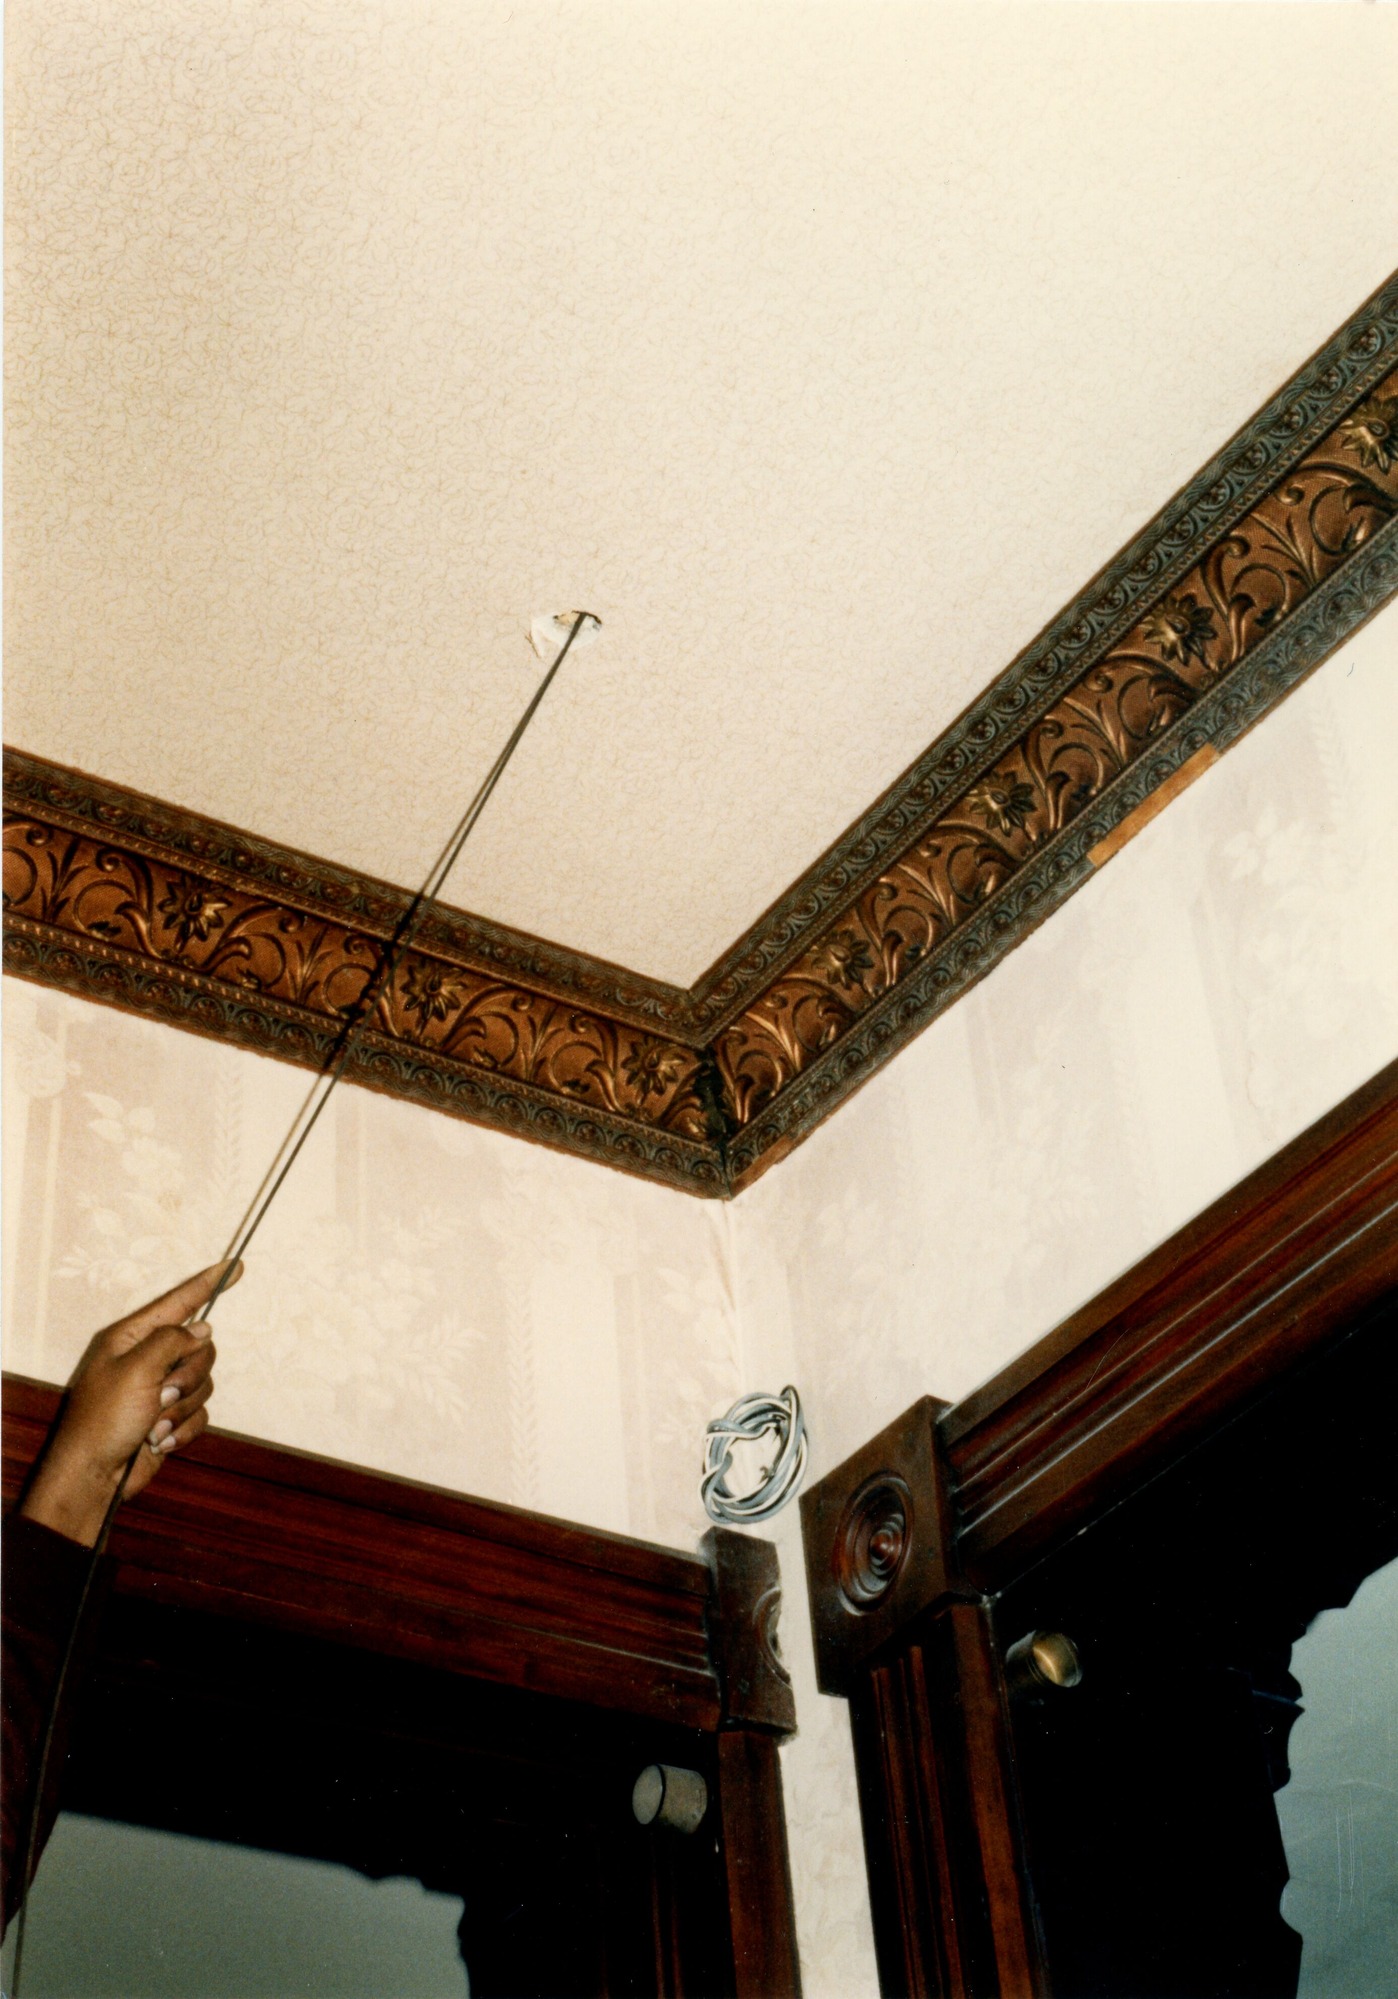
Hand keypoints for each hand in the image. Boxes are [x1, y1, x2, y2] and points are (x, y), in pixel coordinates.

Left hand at [19, 1261, 240, 1547]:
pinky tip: (159, 1440)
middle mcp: (147, 1359)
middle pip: (199, 1348)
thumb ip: (173, 1341)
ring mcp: (159, 1389)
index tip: (237, 1265)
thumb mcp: (136, 1369)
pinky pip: (200, 1412)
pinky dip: (184, 1428)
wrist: (94, 1476)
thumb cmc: (105, 1419)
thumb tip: (202, 1329)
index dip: (208, 1283)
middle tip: (163, 1395)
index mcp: (130, 1338)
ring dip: (183, 1407)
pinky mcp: (171, 1417)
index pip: (177, 1302)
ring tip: (155, 1424)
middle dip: (188, 1375)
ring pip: (203, 1381)